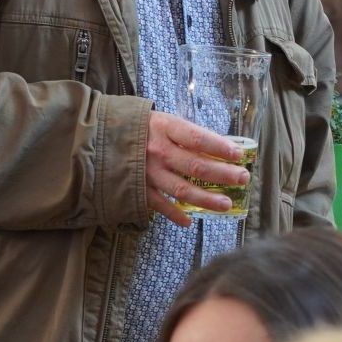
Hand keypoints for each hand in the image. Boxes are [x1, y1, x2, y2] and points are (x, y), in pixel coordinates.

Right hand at [145, 111, 249, 226]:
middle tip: (243, 178)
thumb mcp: (163, 121)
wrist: (98, 136)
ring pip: (181, 189)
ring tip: (226, 204)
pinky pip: (159, 205)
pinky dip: (174, 214)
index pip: (198, 138)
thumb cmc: (140, 127)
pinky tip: (189, 221)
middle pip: (195, 165)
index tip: (239, 155)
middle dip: (223, 174)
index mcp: (165, 127)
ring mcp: (146, 171)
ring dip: (206, 198)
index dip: (220, 147)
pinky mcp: (137, 188)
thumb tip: (220, 148)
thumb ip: (186, 134)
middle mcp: (156, 150)